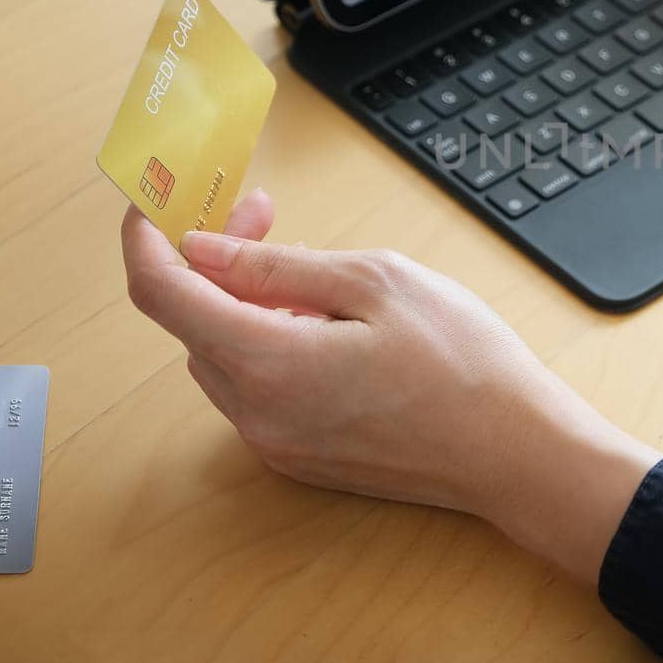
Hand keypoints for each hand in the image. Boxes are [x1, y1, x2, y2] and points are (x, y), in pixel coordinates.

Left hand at [120, 190, 659, 581]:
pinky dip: (270, 345)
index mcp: (266, 362)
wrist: (515, 452)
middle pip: (193, 322)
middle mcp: (254, 414)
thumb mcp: (376, 282)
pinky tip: (328, 326)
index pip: (162, 294)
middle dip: (214, 259)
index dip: (146, 239)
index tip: (156, 203)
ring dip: (243, 304)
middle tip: (266, 212)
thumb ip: (276, 266)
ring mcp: (275, 444)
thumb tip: (202, 250)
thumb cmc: (462, 361)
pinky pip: (256, 390)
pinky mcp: (300, 459)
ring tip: (313, 273)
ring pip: (224, 355)